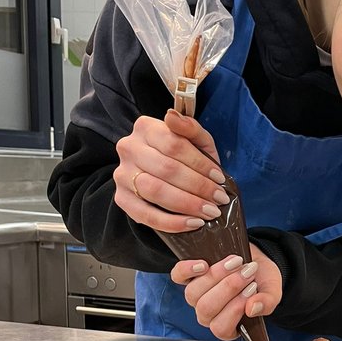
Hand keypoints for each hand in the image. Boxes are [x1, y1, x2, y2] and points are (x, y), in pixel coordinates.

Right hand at [113, 109, 229, 232]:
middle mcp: (129, 148)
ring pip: (156, 191)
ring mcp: (122, 174)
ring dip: (187, 204)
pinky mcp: (122, 199)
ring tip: (209, 212)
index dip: (200, 163)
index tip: (219, 179)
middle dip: (198, 187)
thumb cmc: (182, 157)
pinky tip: (192, 224)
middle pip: (167, 169)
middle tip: (219, 199)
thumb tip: (172, 117)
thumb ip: (191, 128)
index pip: (174, 144)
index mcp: (145, 128)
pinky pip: (146, 215)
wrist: (160, 175)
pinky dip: (172, 222)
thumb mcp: (194, 140)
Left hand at [170, 244, 282, 339]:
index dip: (235, 308)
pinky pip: (178, 276)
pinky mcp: (188, 276)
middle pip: (206, 308)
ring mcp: (196, 296)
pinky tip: (203, 264)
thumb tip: (253, 308)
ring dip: (216, 275)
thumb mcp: (272, 291)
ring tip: (236, 262)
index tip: (252, 289)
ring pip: (194, 293)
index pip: (221, 328)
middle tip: (248, 272)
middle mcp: (208, 314)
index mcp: (228, 325)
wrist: (254, 258)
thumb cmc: (262, 280)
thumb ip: (268, 302)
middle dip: (229, 288)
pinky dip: (188, 270)